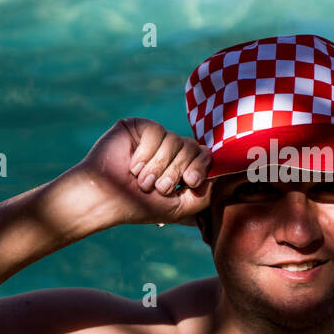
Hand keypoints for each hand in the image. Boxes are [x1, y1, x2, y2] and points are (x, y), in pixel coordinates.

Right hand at [58, 117, 213, 227]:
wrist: (106, 199)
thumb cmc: (140, 206)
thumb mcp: (181, 207)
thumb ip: (205, 195)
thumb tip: (227, 180)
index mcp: (182, 165)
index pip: (205, 155)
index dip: (200, 166)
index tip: (189, 182)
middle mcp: (171, 149)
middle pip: (192, 147)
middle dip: (175, 171)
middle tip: (158, 187)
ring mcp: (156, 136)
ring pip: (175, 140)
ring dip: (158, 167)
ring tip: (142, 181)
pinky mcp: (138, 126)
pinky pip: (156, 132)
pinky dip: (145, 153)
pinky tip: (132, 165)